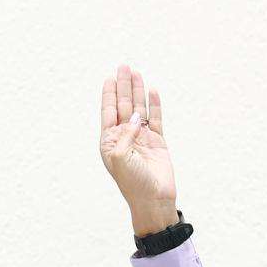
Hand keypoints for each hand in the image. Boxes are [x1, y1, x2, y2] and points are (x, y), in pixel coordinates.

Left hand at [99, 64, 177, 237]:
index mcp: (110, 142)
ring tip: (136, 73)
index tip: (110, 78)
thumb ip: (124, 134)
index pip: (109, 112)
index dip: (109, 94)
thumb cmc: (132, 183)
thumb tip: (136, 118)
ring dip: (138, 91)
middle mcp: (125, 137)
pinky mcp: (158, 142)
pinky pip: (156, 119)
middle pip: (124, 105)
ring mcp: (142, 138)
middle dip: (123, 86)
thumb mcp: (118, 157)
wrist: (153, 199)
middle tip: (124, 67)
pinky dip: (155, 105)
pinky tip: (153, 91)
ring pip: (140, 109)